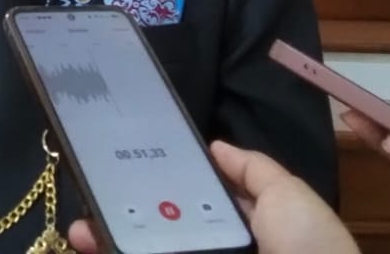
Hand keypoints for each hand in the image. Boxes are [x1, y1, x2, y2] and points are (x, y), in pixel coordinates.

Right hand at [67, 141, 357, 253]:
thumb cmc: (310, 248)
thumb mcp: (289, 196)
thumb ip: (252, 170)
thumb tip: (215, 146)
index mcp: (244, 231)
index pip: (195, 207)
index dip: (162, 188)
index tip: (127, 167)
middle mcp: (219, 251)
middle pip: (164, 231)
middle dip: (125, 213)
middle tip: (92, 195)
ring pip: (147, 250)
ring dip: (109, 239)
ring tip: (78, 229)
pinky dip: (113, 252)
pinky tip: (88, 241)